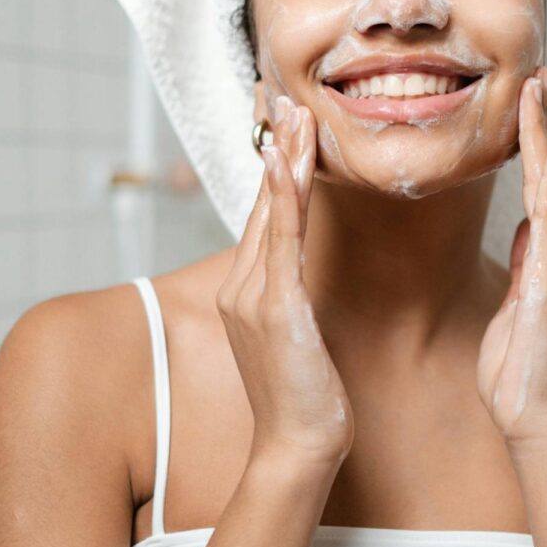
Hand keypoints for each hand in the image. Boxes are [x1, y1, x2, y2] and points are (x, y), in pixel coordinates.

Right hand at [216, 94, 353, 469]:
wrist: (297, 447)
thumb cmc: (304, 396)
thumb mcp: (296, 336)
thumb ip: (291, 297)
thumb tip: (302, 274)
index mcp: (247, 290)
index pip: (266, 216)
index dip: (276, 168)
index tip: (286, 127)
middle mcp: (242, 285)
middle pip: (265, 202)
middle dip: (277, 148)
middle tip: (286, 99)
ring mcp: (253, 295)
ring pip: (272, 211)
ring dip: (283, 157)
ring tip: (294, 113)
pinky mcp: (275, 307)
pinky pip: (281, 240)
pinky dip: (282, 196)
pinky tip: (284, 162)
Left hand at [476, 67, 546, 455]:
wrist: (533, 418)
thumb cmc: (520, 371)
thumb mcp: (515, 306)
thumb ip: (525, 264)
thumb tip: (527, 229)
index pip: (540, 188)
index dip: (534, 145)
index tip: (529, 105)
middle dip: (543, 124)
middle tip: (539, 76)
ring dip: (544, 134)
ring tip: (540, 88)